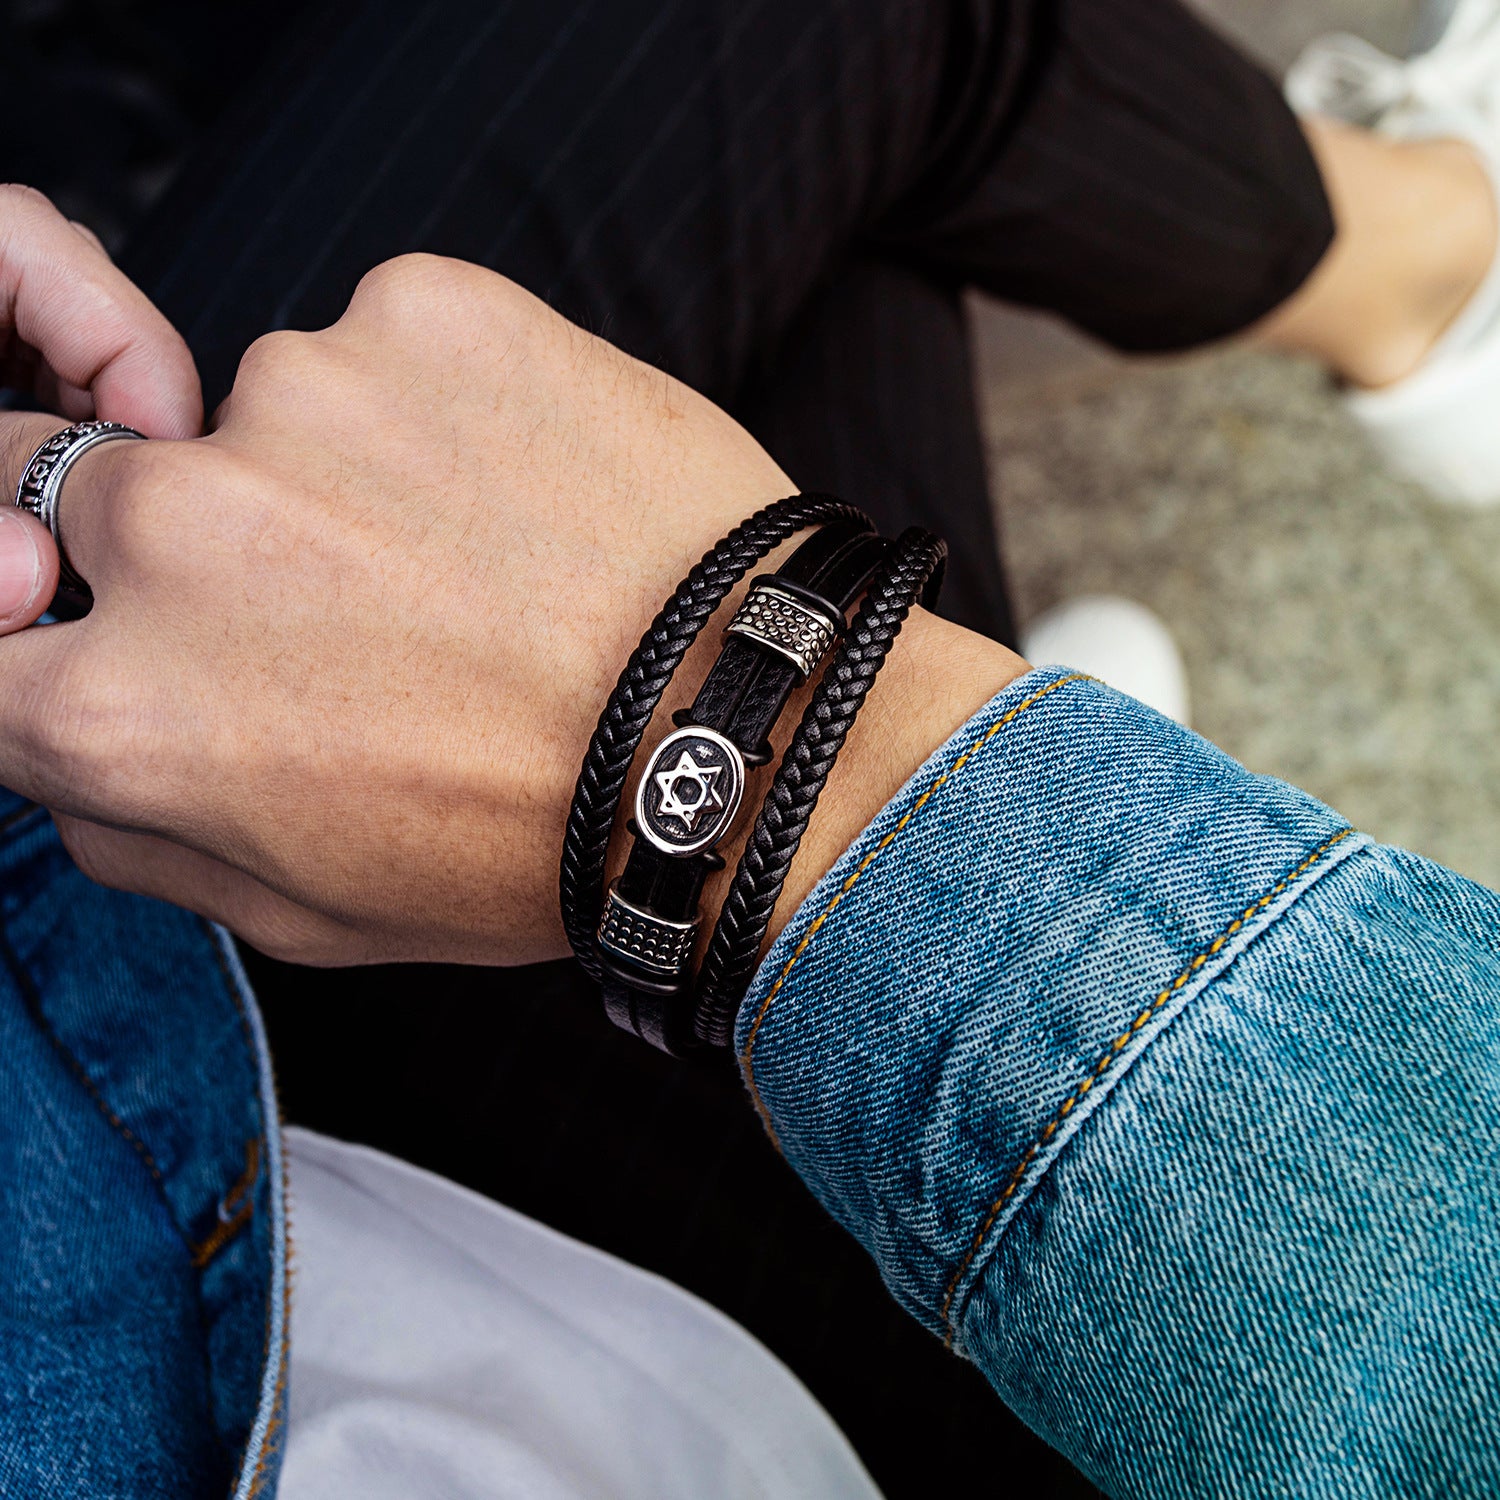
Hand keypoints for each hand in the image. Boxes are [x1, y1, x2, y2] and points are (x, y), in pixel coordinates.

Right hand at [0, 255, 1020, 967]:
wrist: (745, 740)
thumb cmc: (538, 842)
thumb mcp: (308, 911)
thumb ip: (140, 832)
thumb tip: (64, 744)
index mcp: (126, 705)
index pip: (1, 647)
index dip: (82, 646)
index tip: (168, 649)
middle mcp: (180, 532)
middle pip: (108, 501)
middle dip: (201, 551)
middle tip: (353, 604)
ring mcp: (304, 397)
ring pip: (269, 416)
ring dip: (341, 474)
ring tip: (480, 557)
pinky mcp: (427, 314)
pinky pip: (392, 346)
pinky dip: (443, 404)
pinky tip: (533, 490)